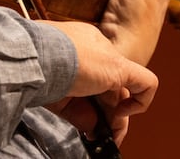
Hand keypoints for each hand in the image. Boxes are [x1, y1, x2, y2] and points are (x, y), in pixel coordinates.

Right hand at [44, 20, 158, 144]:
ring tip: (107, 135)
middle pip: (110, 86)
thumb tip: (93, 128)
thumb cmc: (34, 69)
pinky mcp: (119, 66)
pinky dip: (140, 104)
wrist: (32, 57)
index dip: (93, 100)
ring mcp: (108, 56)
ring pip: (125, 90)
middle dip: (107, 114)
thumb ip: (77, 108)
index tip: (84, 116)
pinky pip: (146, 84)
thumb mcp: (57, 92)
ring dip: (118, 118)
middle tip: (97, 134)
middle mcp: (95, 47)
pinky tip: (120, 114)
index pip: (95, 75)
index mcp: (75, 45)